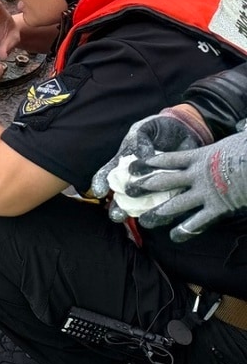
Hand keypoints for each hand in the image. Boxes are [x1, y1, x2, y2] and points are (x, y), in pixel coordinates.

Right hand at [91, 109, 208, 212]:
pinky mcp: (176, 187)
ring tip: (142, 220)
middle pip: (123, 196)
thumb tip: (140, 156)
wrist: (187, 128)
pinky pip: (171, 201)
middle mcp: (137, 177)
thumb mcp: (146, 128)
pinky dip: (168, 210)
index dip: (100, 183)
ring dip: (142, 214)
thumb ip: (140, 140)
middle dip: (118, 208)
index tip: (100, 192)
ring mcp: (156, 185)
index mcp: (125, 162)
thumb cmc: (160, 128)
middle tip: (117, 215)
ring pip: (145, 204)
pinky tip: (168, 215)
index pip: (107, 174)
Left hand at [132, 131, 246, 240]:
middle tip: (128, 192)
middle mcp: (196, 175)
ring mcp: (205, 193)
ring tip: (143, 221)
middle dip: (144, 187)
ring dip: (158, 213)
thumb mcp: (238, 138)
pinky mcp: (217, 208)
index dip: (148, 163)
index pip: (167, 160)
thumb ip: (234, 134)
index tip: (132, 166)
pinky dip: (185, 230)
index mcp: (199, 157)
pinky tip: (174, 237)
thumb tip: (242, 126)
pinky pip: (196, 222)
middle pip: (163, 182)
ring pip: (174, 205)